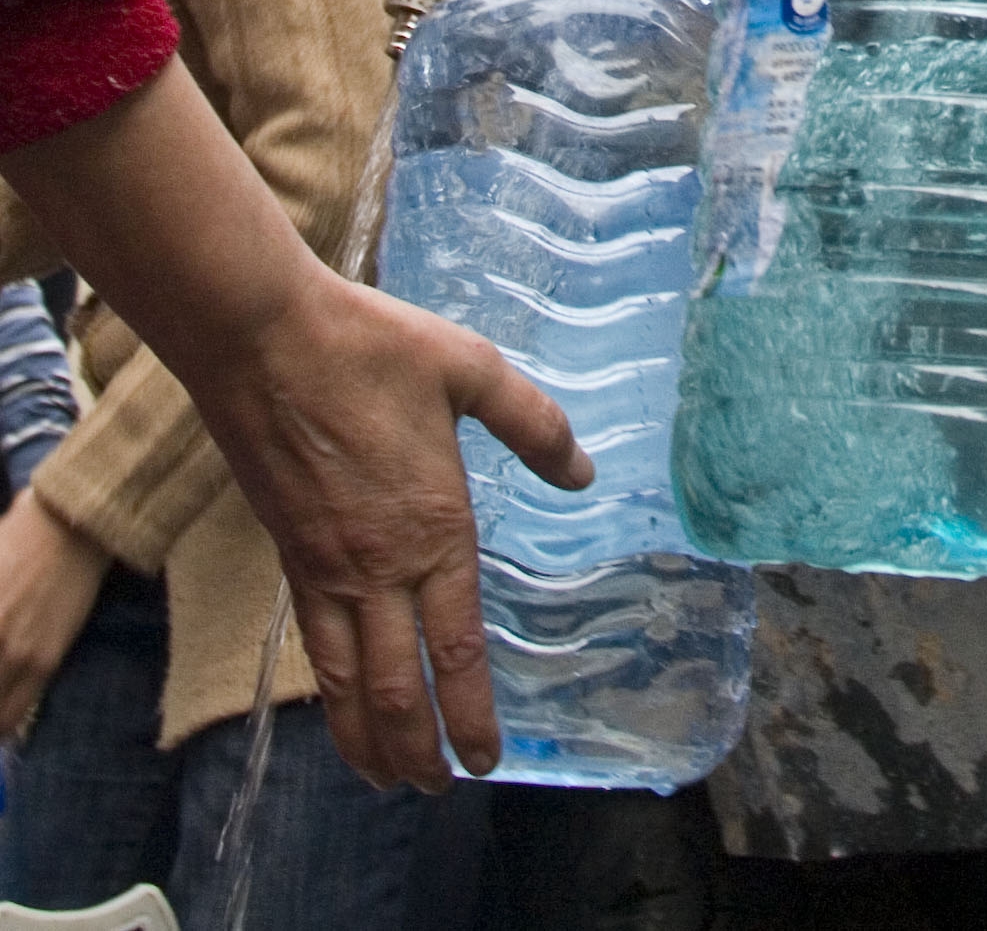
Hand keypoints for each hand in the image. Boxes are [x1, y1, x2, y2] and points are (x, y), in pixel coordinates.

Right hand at [0, 59, 592, 790]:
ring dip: (370, 738)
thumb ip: (535, 426)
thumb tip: (581, 474)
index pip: (457, 649)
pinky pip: (313, 644)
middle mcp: (377, 565)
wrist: (262, 338)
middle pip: (398, 687)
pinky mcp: (288, 552)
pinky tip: (341, 704)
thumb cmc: (372, 348)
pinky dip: (330, 692)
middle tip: (443, 790)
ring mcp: (325, 565)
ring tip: (392, 780)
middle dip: (421, 749)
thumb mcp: (475, 372)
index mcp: (433, 528)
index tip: (488, 759)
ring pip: (348, 680)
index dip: (471, 714)